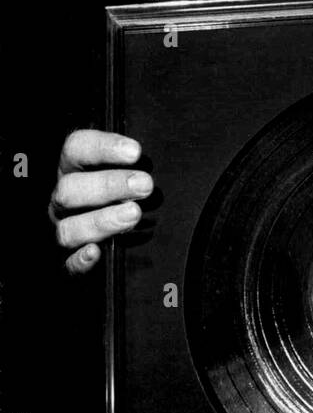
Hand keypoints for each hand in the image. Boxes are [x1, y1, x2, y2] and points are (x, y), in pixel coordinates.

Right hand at [49, 130, 152, 274]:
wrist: (128, 227)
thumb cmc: (133, 189)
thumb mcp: (133, 167)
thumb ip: (136, 160)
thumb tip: (148, 153)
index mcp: (74, 167)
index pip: (76, 148)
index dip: (103, 148)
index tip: (135, 152)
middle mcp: (64, 198)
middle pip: (69, 189)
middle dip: (108, 186)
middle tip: (144, 185)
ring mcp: (65, 229)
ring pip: (68, 228)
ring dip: (101, 221)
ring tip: (134, 214)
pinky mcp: (71, 260)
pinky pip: (68, 264)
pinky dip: (80, 260)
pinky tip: (97, 252)